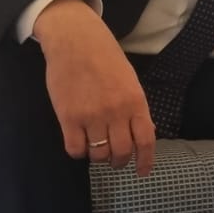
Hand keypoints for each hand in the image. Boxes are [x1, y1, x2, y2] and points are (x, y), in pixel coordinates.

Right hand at [33, 0, 155, 175]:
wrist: (76, 40)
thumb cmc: (105, 57)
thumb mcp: (130, 80)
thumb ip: (135, 108)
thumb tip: (142, 134)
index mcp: (135, 102)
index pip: (145, 140)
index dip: (145, 161)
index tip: (142, 172)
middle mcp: (116, 112)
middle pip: (121, 152)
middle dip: (119, 162)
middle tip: (114, 160)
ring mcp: (91, 116)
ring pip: (98, 154)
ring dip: (98, 158)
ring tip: (95, 149)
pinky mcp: (68, 117)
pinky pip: (75, 149)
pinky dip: (79, 152)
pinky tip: (79, 144)